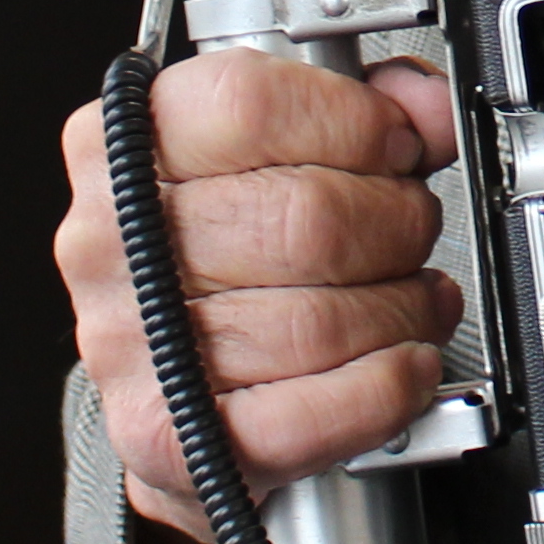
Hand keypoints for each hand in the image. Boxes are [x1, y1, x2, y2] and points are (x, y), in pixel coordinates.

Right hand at [55, 50, 460, 543]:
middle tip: (413, 232)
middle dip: (398, 225)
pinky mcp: (165, 437)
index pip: (251, 106)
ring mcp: (129, 343)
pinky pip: (305, 416)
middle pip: (304, 217)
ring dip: (402, 313)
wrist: (177, 387)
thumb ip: (359, 109)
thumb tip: (430, 109)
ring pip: (319, 322)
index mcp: (127, 144)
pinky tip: (401, 366)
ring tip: (412, 303)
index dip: (355, 124)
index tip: (397, 146)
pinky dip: (382, 390)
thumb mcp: (282, 151)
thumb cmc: (226, 258)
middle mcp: (112, 239)